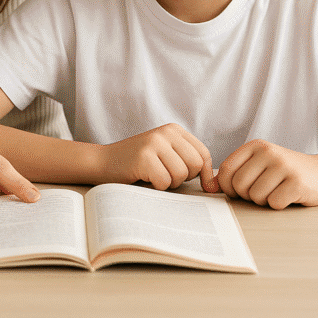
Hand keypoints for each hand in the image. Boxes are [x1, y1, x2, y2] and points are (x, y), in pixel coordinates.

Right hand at [102, 123, 217, 191]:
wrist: (103, 162)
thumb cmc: (137, 164)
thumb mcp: (165, 155)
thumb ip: (187, 162)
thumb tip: (214, 184)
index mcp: (174, 130)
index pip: (203, 154)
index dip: (205, 174)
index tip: (203, 186)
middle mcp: (166, 132)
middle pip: (195, 165)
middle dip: (184, 178)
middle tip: (166, 176)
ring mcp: (154, 143)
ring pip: (181, 175)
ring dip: (168, 183)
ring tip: (153, 176)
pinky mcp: (144, 157)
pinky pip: (164, 182)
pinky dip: (156, 187)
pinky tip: (144, 178)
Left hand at [218, 139, 317, 208]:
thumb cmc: (285, 173)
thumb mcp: (259, 165)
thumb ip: (235, 173)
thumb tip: (208, 186)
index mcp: (256, 145)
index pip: (227, 169)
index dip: (228, 186)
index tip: (238, 191)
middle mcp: (269, 152)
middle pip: (239, 185)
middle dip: (247, 196)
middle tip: (263, 191)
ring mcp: (284, 166)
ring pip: (256, 196)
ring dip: (264, 201)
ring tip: (276, 191)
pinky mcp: (297, 183)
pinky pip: (274, 203)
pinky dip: (279, 204)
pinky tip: (288, 195)